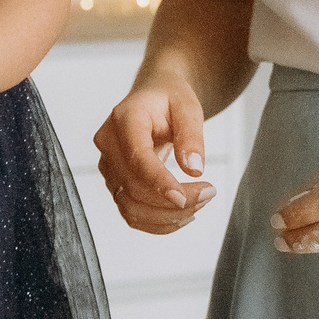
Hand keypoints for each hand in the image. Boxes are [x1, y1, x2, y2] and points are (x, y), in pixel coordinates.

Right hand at [94, 74, 217, 234]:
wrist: (153, 96)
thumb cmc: (169, 99)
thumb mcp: (188, 107)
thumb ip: (191, 135)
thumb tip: (194, 169)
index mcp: (124, 119)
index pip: (137, 158)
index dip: (159, 182)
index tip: (185, 198)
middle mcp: (108, 144)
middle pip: (133, 188)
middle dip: (173, 201)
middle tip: (210, 193)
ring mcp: (108, 166)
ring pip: (130, 207)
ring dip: (167, 216)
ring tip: (199, 203)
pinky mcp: (115, 183)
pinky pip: (131, 213)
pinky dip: (158, 222)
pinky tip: (182, 214)